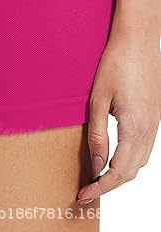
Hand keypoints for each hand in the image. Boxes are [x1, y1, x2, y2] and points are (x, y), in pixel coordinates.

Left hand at [78, 28, 160, 203]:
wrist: (138, 40)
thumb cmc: (116, 63)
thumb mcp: (98, 99)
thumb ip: (98, 134)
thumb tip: (96, 165)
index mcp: (136, 128)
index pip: (119, 172)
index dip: (101, 188)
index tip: (84, 196)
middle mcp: (149, 131)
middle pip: (131, 172)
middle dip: (108, 185)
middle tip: (86, 191)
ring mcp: (155, 124)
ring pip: (139, 162)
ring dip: (119, 174)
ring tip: (96, 177)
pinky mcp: (154, 117)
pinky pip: (142, 148)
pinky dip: (128, 160)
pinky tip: (112, 156)